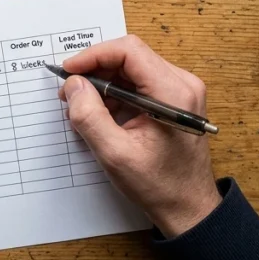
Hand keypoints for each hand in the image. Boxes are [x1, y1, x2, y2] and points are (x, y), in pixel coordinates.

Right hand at [58, 35, 221, 237]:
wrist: (189, 208)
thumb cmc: (159, 185)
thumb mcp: (115, 154)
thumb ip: (90, 116)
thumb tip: (73, 84)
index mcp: (173, 92)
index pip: (129, 51)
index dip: (93, 55)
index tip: (69, 71)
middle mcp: (182, 84)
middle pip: (130, 56)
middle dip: (95, 70)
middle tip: (70, 92)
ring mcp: (181, 90)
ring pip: (132, 68)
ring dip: (103, 82)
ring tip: (83, 106)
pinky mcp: (174, 99)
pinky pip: (139, 82)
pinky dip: (115, 92)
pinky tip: (102, 113)